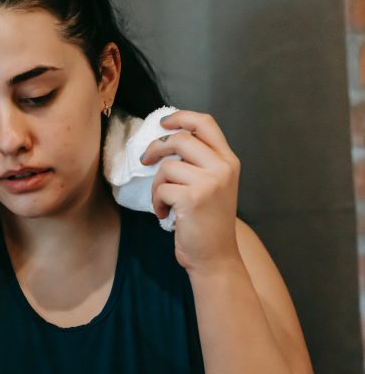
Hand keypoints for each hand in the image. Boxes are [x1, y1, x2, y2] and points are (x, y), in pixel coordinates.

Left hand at [140, 110, 241, 271]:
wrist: (215, 256)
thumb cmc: (207, 222)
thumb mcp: (213, 185)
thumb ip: (199, 161)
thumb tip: (166, 139)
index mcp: (228, 160)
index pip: (205, 123)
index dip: (181, 117)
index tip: (163, 122)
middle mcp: (222, 167)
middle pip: (180, 138)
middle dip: (156, 148)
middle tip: (145, 160)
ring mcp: (210, 182)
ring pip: (167, 167)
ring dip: (157, 186)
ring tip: (164, 202)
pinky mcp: (193, 197)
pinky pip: (161, 188)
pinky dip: (157, 202)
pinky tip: (166, 214)